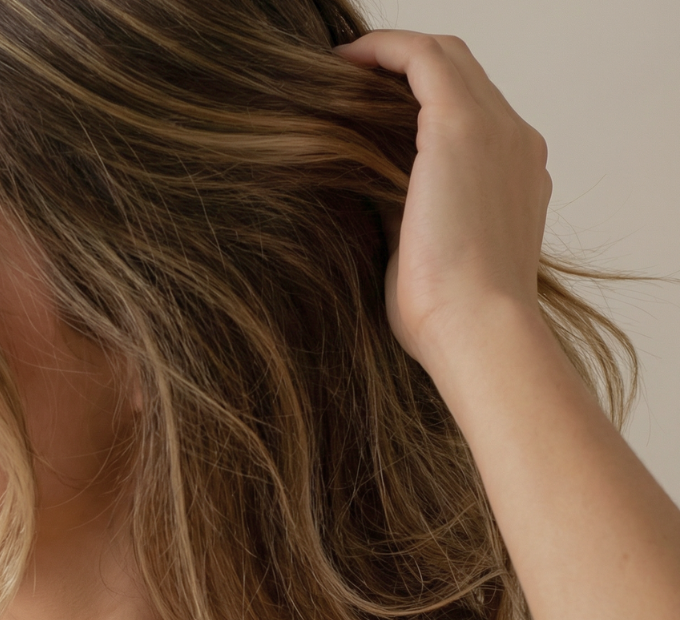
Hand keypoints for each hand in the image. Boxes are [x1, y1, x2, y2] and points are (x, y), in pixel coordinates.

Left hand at [335, 32, 552, 374]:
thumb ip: (406, 218)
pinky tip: (342, 62)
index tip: (372, 112)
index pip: (473, 116)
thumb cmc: (448, 319)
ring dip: (393, 57)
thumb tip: (361, 198)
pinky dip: (383, 50)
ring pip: (446, 59)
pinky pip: (422, 58)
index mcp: (513, 179)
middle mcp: (514, 145)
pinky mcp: (462, 128)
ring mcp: (496, 132)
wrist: (478, 330)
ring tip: (342, 71)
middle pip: (463, 76)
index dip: (421, 104)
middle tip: (350, 84)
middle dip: (406, 71)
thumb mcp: (427, 259)